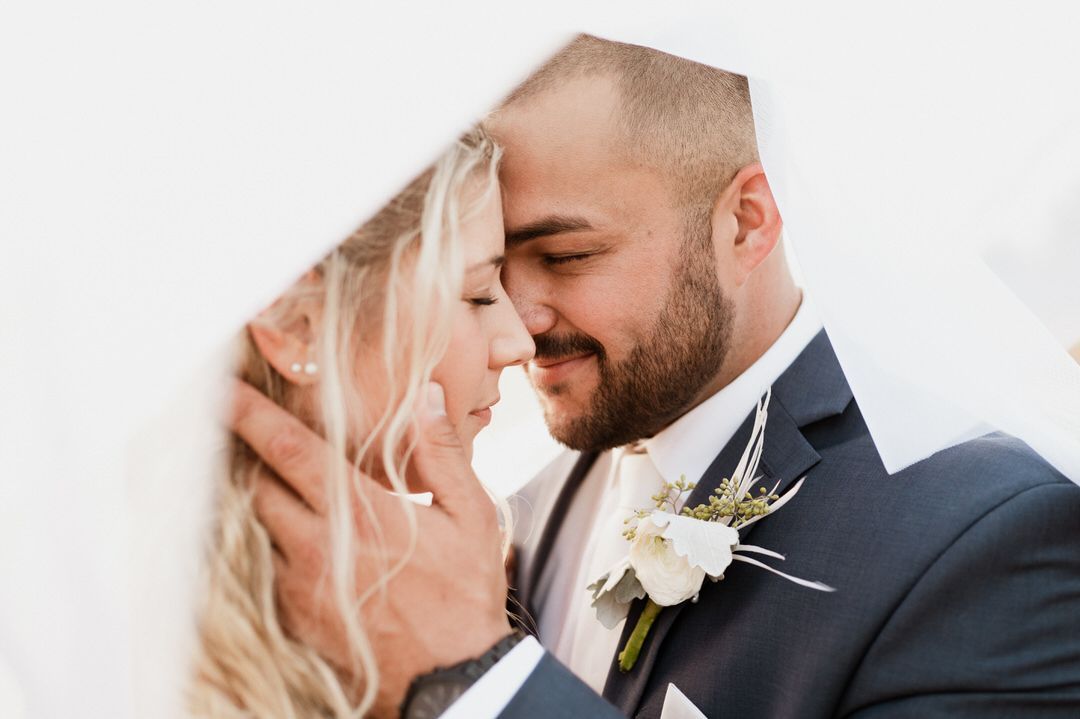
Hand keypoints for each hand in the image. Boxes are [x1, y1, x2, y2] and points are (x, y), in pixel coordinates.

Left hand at [228, 380, 511, 715]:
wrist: (452, 678)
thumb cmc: (465, 592)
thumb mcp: (472, 515)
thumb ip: (442, 452)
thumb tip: (426, 396)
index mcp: (360, 511)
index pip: (289, 449)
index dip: (251, 414)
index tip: (223, 388)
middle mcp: (317, 545)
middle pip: (254, 484)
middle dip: (243, 453)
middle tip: (237, 429)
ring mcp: (298, 585)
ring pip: (251, 527)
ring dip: (252, 499)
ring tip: (257, 477)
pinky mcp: (292, 616)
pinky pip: (260, 568)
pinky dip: (262, 543)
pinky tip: (282, 534)